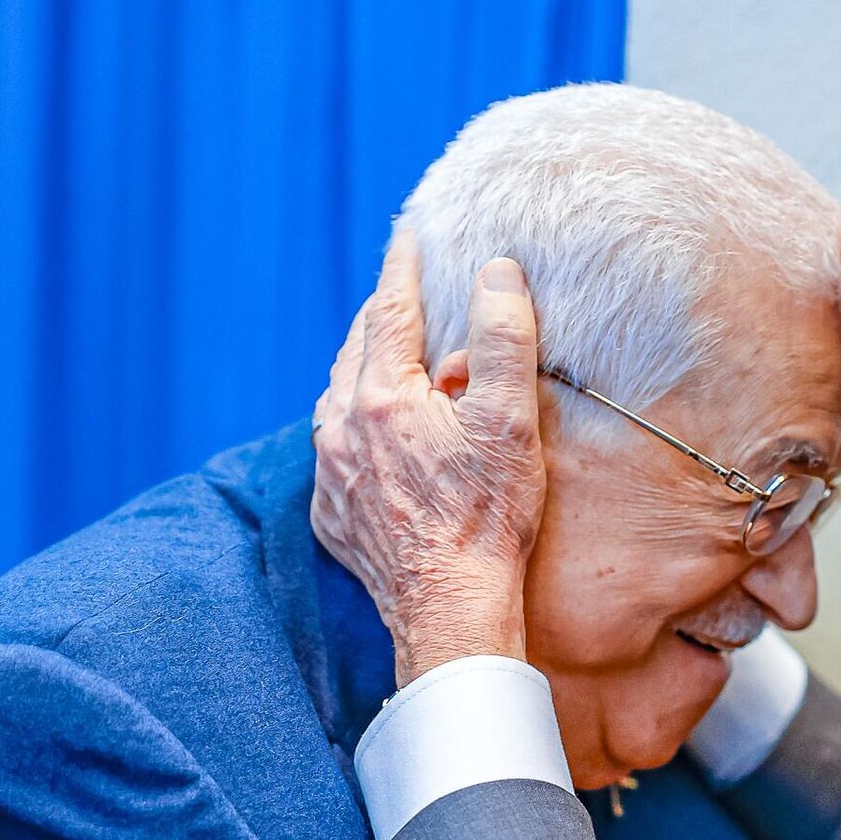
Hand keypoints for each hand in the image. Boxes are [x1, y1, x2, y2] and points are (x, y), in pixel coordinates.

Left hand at [311, 231, 548, 686]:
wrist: (449, 608)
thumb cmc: (488, 518)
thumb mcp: (510, 422)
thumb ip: (502, 339)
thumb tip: (495, 271)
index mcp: (383, 397)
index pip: (392, 308)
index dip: (405, 265)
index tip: (410, 231)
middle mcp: (342, 428)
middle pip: (356, 349)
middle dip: (382, 316)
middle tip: (404, 293)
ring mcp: (331, 474)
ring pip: (337, 398)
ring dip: (362, 371)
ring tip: (388, 360)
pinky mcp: (331, 515)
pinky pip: (334, 452)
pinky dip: (354, 428)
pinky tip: (376, 437)